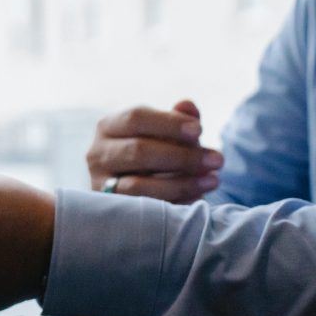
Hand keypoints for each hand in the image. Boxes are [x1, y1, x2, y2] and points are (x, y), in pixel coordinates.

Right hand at [87, 100, 223, 202]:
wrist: (138, 187)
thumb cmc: (156, 153)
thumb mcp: (168, 133)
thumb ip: (178, 119)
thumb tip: (187, 105)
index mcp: (109, 127)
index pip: (136, 118)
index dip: (169, 123)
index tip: (200, 131)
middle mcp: (97, 154)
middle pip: (138, 151)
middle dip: (182, 156)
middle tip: (217, 160)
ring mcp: (100, 184)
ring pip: (137, 185)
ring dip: (180, 183)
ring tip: (213, 180)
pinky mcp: (110, 210)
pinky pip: (142, 209)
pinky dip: (172, 203)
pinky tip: (198, 198)